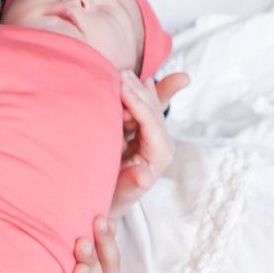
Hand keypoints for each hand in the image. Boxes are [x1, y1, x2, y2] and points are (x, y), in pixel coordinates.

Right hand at [109, 70, 185, 215]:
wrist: (111, 200)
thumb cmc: (113, 196)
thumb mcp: (119, 193)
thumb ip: (132, 184)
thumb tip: (144, 178)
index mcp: (160, 155)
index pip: (152, 123)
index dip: (137, 104)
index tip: (121, 88)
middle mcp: (162, 143)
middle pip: (153, 110)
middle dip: (137, 91)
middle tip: (119, 74)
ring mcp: (155, 136)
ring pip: (150, 106)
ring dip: (137, 88)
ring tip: (122, 73)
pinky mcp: (146, 132)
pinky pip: (148, 108)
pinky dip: (145, 92)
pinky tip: (145, 79)